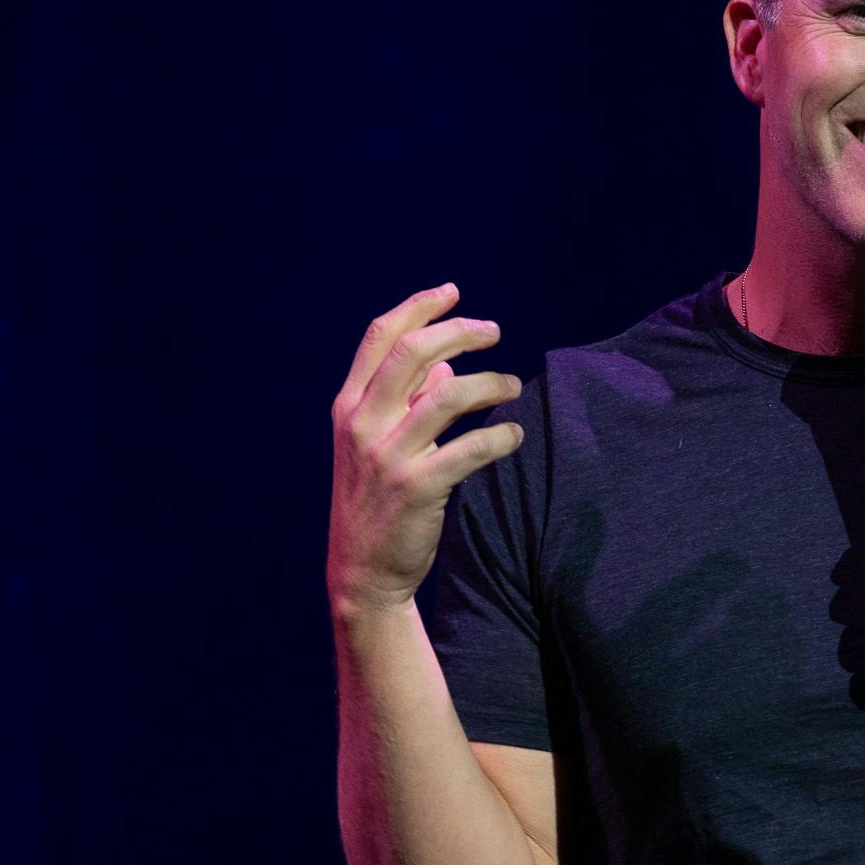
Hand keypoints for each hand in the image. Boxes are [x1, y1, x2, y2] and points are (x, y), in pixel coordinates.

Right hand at [327, 283, 524, 615]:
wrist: (362, 573)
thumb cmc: (377, 501)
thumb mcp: (378, 445)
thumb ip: (407, 400)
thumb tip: (448, 362)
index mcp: (349, 407)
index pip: (379, 338)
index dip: (417, 308)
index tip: (452, 292)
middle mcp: (363, 424)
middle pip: (413, 352)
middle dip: (459, 331)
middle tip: (494, 331)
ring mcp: (388, 456)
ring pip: (448, 395)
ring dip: (490, 383)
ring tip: (514, 386)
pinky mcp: (417, 488)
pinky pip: (470, 449)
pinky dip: (500, 437)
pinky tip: (514, 435)